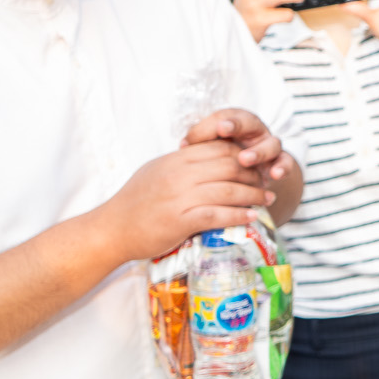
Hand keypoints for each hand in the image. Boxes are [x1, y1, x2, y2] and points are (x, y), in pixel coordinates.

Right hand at [95, 141, 274, 263]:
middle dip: (254, 174)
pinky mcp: (180, 221)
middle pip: (230, 166)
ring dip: (253, 195)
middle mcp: (179, 174)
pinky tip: (252, 218)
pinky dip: (239, 216)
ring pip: (228, 190)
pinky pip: (218, 214)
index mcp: (176, 160)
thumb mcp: (157, 172)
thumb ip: (182, 165)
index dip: (243, 155)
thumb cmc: (134, 203)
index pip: (219, 148)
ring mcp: (180, 197)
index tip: (257, 165)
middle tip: (267, 182)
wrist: (111, 230)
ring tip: (267, 200)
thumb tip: (207, 160)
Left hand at [182, 108, 291, 183]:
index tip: (210, 125)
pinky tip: (274, 175)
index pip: (225, 115)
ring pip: (271, 143)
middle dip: (237, 126)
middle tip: (224, 130)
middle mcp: (254, 131)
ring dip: (258, 151)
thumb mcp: (209, 146)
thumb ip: (198, 142)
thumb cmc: (223, 156)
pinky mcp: (279, 162)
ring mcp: (269, 146)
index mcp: (236, 122)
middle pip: (250, 122)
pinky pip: (285, 162)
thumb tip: (184, 145)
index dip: (216, 121)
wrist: (247, 174)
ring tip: (244, 160)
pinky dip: (282, 167)